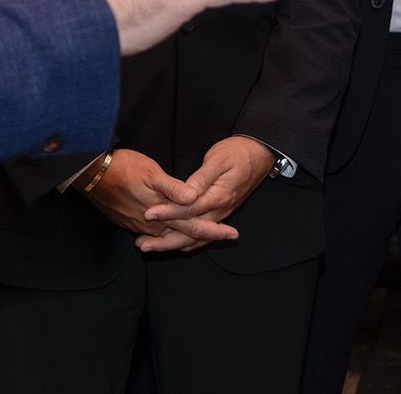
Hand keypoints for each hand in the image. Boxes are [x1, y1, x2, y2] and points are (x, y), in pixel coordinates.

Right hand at [82, 150, 237, 247]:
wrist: (91, 173)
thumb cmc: (123, 167)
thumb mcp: (151, 173)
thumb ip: (173, 188)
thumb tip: (194, 198)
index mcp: (161, 213)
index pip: (193, 226)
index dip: (213, 230)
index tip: (233, 234)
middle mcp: (151, 225)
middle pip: (183, 235)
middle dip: (206, 236)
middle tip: (228, 237)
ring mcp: (138, 226)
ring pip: (168, 238)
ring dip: (186, 239)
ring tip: (203, 239)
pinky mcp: (129, 223)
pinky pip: (154, 236)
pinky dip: (167, 237)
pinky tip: (171, 235)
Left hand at [136, 135, 273, 253]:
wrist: (259, 156)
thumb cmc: (237, 153)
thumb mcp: (218, 159)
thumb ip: (202, 179)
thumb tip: (187, 194)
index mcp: (218, 196)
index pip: (188, 209)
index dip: (167, 212)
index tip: (148, 214)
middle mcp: (220, 211)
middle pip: (190, 232)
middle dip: (165, 240)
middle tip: (142, 245)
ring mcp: (221, 215)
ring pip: (195, 238)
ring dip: (172, 244)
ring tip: (149, 247)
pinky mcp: (219, 215)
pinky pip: (202, 236)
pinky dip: (186, 242)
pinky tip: (172, 244)